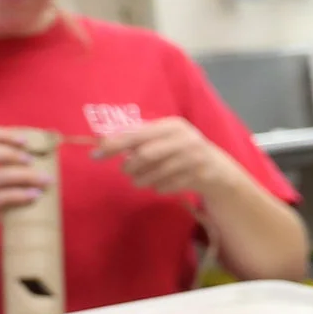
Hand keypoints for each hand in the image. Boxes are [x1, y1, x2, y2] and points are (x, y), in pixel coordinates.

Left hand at [92, 117, 234, 198]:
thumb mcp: (165, 137)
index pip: (137, 134)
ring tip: (141, 179)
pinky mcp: (198, 177)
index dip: (114, 144)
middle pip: (144, 155)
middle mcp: (184, 139)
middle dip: (130, 166)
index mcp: (173, 125)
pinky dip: (157, 188)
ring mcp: (193, 159)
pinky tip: (161, 184)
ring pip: (154, 174)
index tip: (95, 155)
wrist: (218, 169)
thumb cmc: (183, 150)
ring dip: (141, 180)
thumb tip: (105, 141)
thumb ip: (140, 137)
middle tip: (126, 171)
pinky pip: (165, 187)